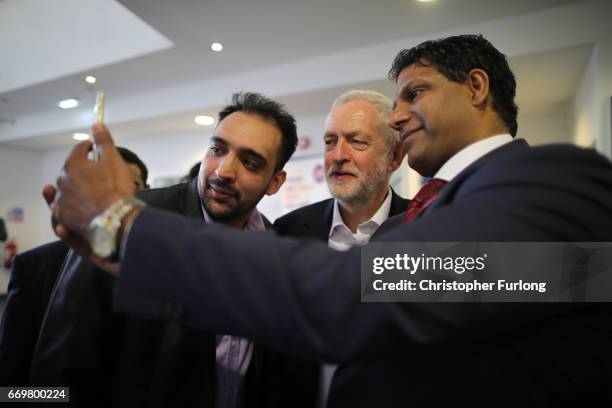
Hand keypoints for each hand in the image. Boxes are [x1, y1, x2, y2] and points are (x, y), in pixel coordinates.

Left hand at [42, 123, 133, 274]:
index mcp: (73, 165)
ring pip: (65, 191)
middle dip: (80, 170)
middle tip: (96, 173)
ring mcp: (61, 202)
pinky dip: (71, 207)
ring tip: (88, 193)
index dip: (87, 148)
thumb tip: (96, 124)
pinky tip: (81, 209)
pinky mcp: (64, 219)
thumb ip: (103, 141)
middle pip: (69, 171)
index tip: (93, 149)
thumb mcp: (114, 160)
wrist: (114, 221)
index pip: (78, 150)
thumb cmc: (116, 189)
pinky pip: (65, 210)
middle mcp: (62, 182)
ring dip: (74, 189)